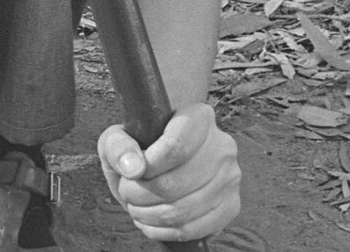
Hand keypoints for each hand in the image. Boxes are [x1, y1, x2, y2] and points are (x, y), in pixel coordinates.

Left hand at [97, 103, 240, 241]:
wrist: (163, 161)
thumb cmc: (140, 145)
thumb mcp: (119, 137)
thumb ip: (119, 146)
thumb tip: (134, 168)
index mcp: (199, 118)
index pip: (175, 147)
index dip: (148, 166)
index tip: (132, 172)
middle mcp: (222, 146)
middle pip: (175, 183)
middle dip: (139, 194)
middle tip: (127, 192)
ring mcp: (230, 178)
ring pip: (182, 210)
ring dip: (148, 215)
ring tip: (135, 206)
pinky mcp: (230, 206)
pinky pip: (193, 229)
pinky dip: (163, 231)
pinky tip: (149, 221)